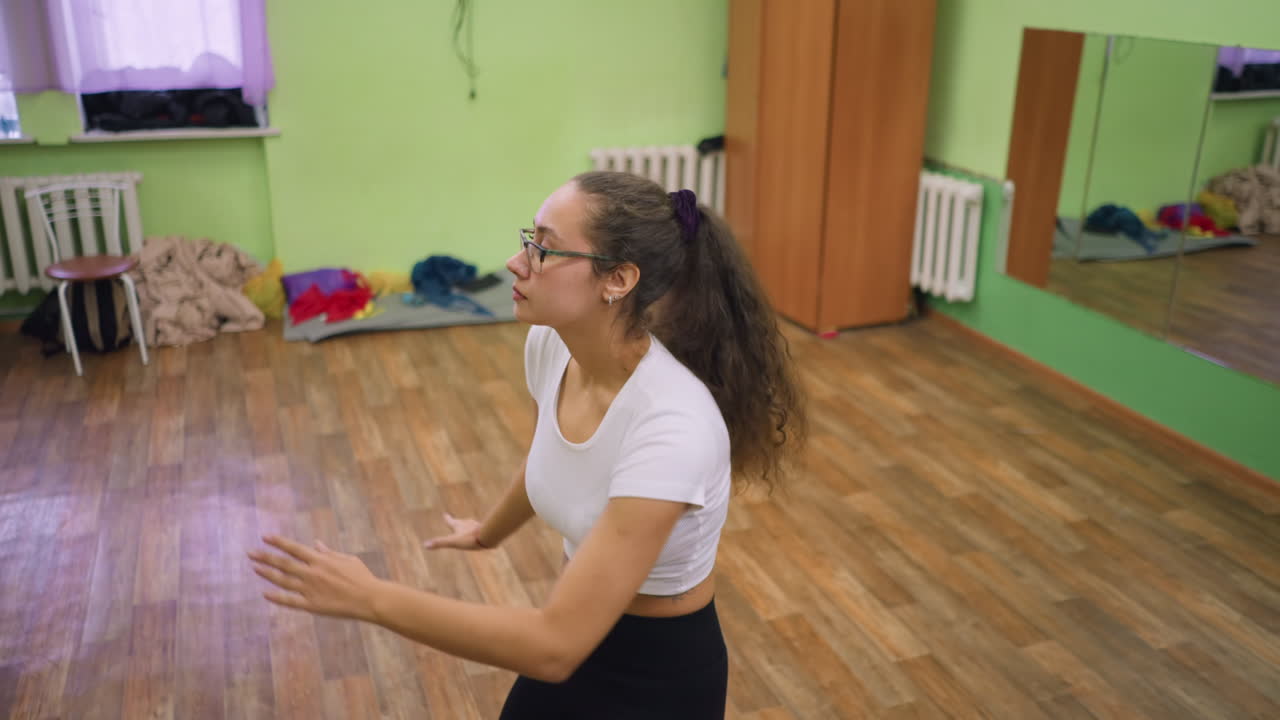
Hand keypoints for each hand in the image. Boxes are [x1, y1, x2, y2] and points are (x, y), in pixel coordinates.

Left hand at [249, 535, 381, 619]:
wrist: (369, 598)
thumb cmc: (362, 577)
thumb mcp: (347, 559)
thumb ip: (329, 553)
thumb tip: (316, 544)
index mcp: (321, 560)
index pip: (294, 548)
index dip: (279, 542)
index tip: (265, 537)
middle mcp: (312, 573)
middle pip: (284, 563)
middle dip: (265, 557)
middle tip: (250, 553)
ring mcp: (310, 589)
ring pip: (283, 581)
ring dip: (267, 574)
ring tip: (255, 568)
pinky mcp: (312, 605)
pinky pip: (290, 601)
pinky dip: (277, 597)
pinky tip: (265, 593)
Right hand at [423, 512, 487, 550]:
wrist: (489, 535)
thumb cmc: (470, 538)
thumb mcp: (453, 542)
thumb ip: (440, 543)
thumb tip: (425, 545)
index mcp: (459, 525)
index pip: (451, 521)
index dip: (447, 519)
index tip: (445, 514)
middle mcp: (468, 524)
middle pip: (461, 522)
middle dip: (458, 523)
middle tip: (455, 521)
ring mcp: (477, 526)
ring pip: (471, 525)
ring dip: (469, 526)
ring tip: (469, 528)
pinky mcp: (486, 530)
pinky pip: (482, 530)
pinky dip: (479, 531)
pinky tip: (483, 535)